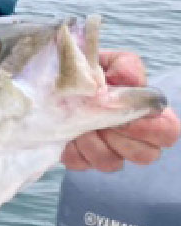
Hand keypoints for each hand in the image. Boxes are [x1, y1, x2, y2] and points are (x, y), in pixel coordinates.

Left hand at [61, 50, 179, 171]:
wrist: (58, 81)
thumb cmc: (93, 72)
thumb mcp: (111, 61)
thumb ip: (125, 66)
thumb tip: (128, 80)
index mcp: (147, 115)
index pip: (168, 133)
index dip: (150, 129)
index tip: (127, 116)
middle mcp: (132, 140)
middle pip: (145, 156)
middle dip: (121, 138)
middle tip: (102, 121)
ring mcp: (107, 153)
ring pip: (111, 163)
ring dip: (94, 142)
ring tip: (81, 123)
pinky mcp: (81, 160)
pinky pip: (81, 163)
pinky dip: (72, 147)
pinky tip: (68, 132)